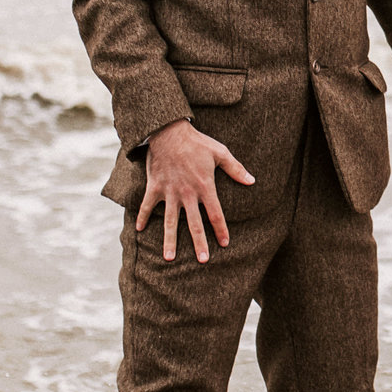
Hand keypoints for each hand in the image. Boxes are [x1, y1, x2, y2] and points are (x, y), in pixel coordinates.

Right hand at [136, 119, 254, 260]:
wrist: (169, 131)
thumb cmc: (197, 142)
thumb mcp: (220, 152)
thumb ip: (236, 169)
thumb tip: (252, 181)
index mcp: (205, 187)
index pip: (215, 214)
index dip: (221, 230)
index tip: (224, 244)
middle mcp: (187, 194)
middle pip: (194, 224)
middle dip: (199, 243)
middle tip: (203, 261)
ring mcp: (169, 192)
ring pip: (169, 222)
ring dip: (170, 241)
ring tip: (169, 258)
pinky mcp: (154, 187)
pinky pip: (146, 206)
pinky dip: (142, 217)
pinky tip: (139, 231)